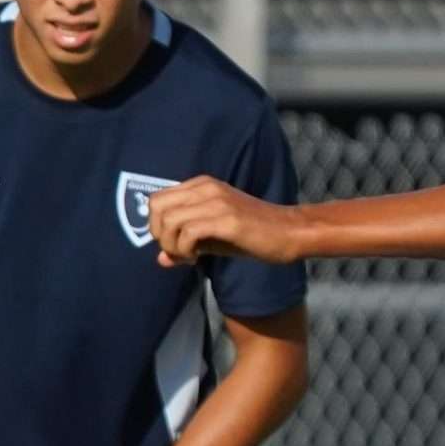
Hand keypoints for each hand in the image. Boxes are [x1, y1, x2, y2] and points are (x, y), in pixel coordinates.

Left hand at [145, 177, 302, 269]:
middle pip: (156, 207)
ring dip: (172, 246)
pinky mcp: (227, 219)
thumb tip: (160, 259)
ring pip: (169, 220)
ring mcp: (217, 202)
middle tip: (176, 251)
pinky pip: (188, 233)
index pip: (156, 199)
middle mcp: (206, 188)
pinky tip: (197, 258)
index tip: (173, 243)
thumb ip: (184, 244)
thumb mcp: (212, 239)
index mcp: (201, 186)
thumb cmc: (251, 234)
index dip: (156, 225)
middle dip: (159, 235)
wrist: (288, 232)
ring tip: (188, 256)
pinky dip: (184, 250)